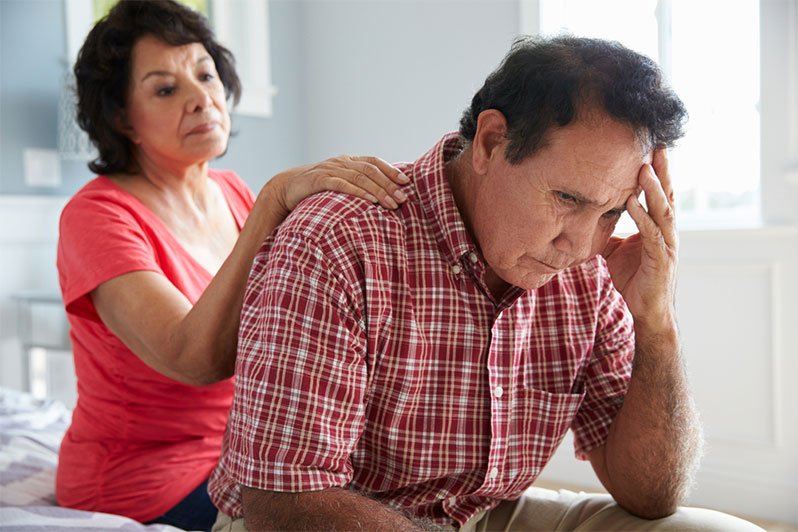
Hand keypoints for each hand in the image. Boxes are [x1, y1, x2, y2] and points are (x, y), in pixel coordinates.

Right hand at [266, 155, 409, 216]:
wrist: (285, 189)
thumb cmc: (315, 189)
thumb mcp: (337, 183)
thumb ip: (355, 184)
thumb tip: (380, 196)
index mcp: (348, 161)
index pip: (374, 162)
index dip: (391, 170)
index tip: (406, 182)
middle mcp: (341, 162)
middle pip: (371, 170)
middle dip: (389, 184)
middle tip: (403, 197)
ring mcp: (330, 169)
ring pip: (360, 178)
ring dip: (378, 191)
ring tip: (392, 203)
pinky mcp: (320, 180)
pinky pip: (342, 185)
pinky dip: (358, 192)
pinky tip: (371, 201)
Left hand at [602, 149, 677, 332]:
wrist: (646, 310)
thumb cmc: (634, 279)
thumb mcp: (614, 250)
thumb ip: (606, 232)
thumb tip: (584, 218)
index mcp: (658, 227)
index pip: (658, 194)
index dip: (655, 173)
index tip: (649, 149)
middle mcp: (666, 232)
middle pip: (666, 195)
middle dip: (662, 171)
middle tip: (657, 146)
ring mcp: (666, 245)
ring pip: (662, 211)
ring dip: (653, 189)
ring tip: (644, 169)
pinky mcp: (661, 259)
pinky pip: (651, 234)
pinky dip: (642, 217)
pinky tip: (632, 204)